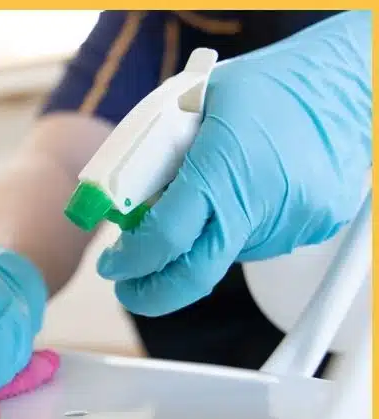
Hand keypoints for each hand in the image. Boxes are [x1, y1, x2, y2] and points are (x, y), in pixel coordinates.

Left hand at [98, 11, 371, 316]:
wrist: (348, 84)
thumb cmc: (265, 85)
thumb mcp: (191, 104)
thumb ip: (155, 156)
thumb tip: (122, 202)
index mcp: (222, 169)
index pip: (165, 239)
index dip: (129, 261)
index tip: (112, 266)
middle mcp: (260, 204)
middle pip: (194, 276)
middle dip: (152, 292)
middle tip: (129, 286)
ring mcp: (291, 222)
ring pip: (224, 255)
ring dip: (200, 244)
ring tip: (207, 196)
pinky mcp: (312, 229)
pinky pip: (257, 243)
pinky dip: (236, 230)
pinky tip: (245, 192)